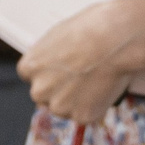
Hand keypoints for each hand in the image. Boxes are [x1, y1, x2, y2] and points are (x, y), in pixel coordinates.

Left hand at [17, 0, 144, 123]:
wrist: (116, 39)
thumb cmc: (91, 28)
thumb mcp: (58, 36)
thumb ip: (50, 56)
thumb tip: (55, 63)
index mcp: (29, 68)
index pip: (33, 78)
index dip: (50, 74)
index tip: (64, 69)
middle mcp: (39, 90)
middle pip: (46, 97)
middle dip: (60, 91)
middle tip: (82, 77)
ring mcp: (59, 106)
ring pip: (66, 108)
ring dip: (78, 100)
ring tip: (97, 78)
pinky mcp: (82, 116)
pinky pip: (88, 114)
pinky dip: (96, 106)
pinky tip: (105, 86)